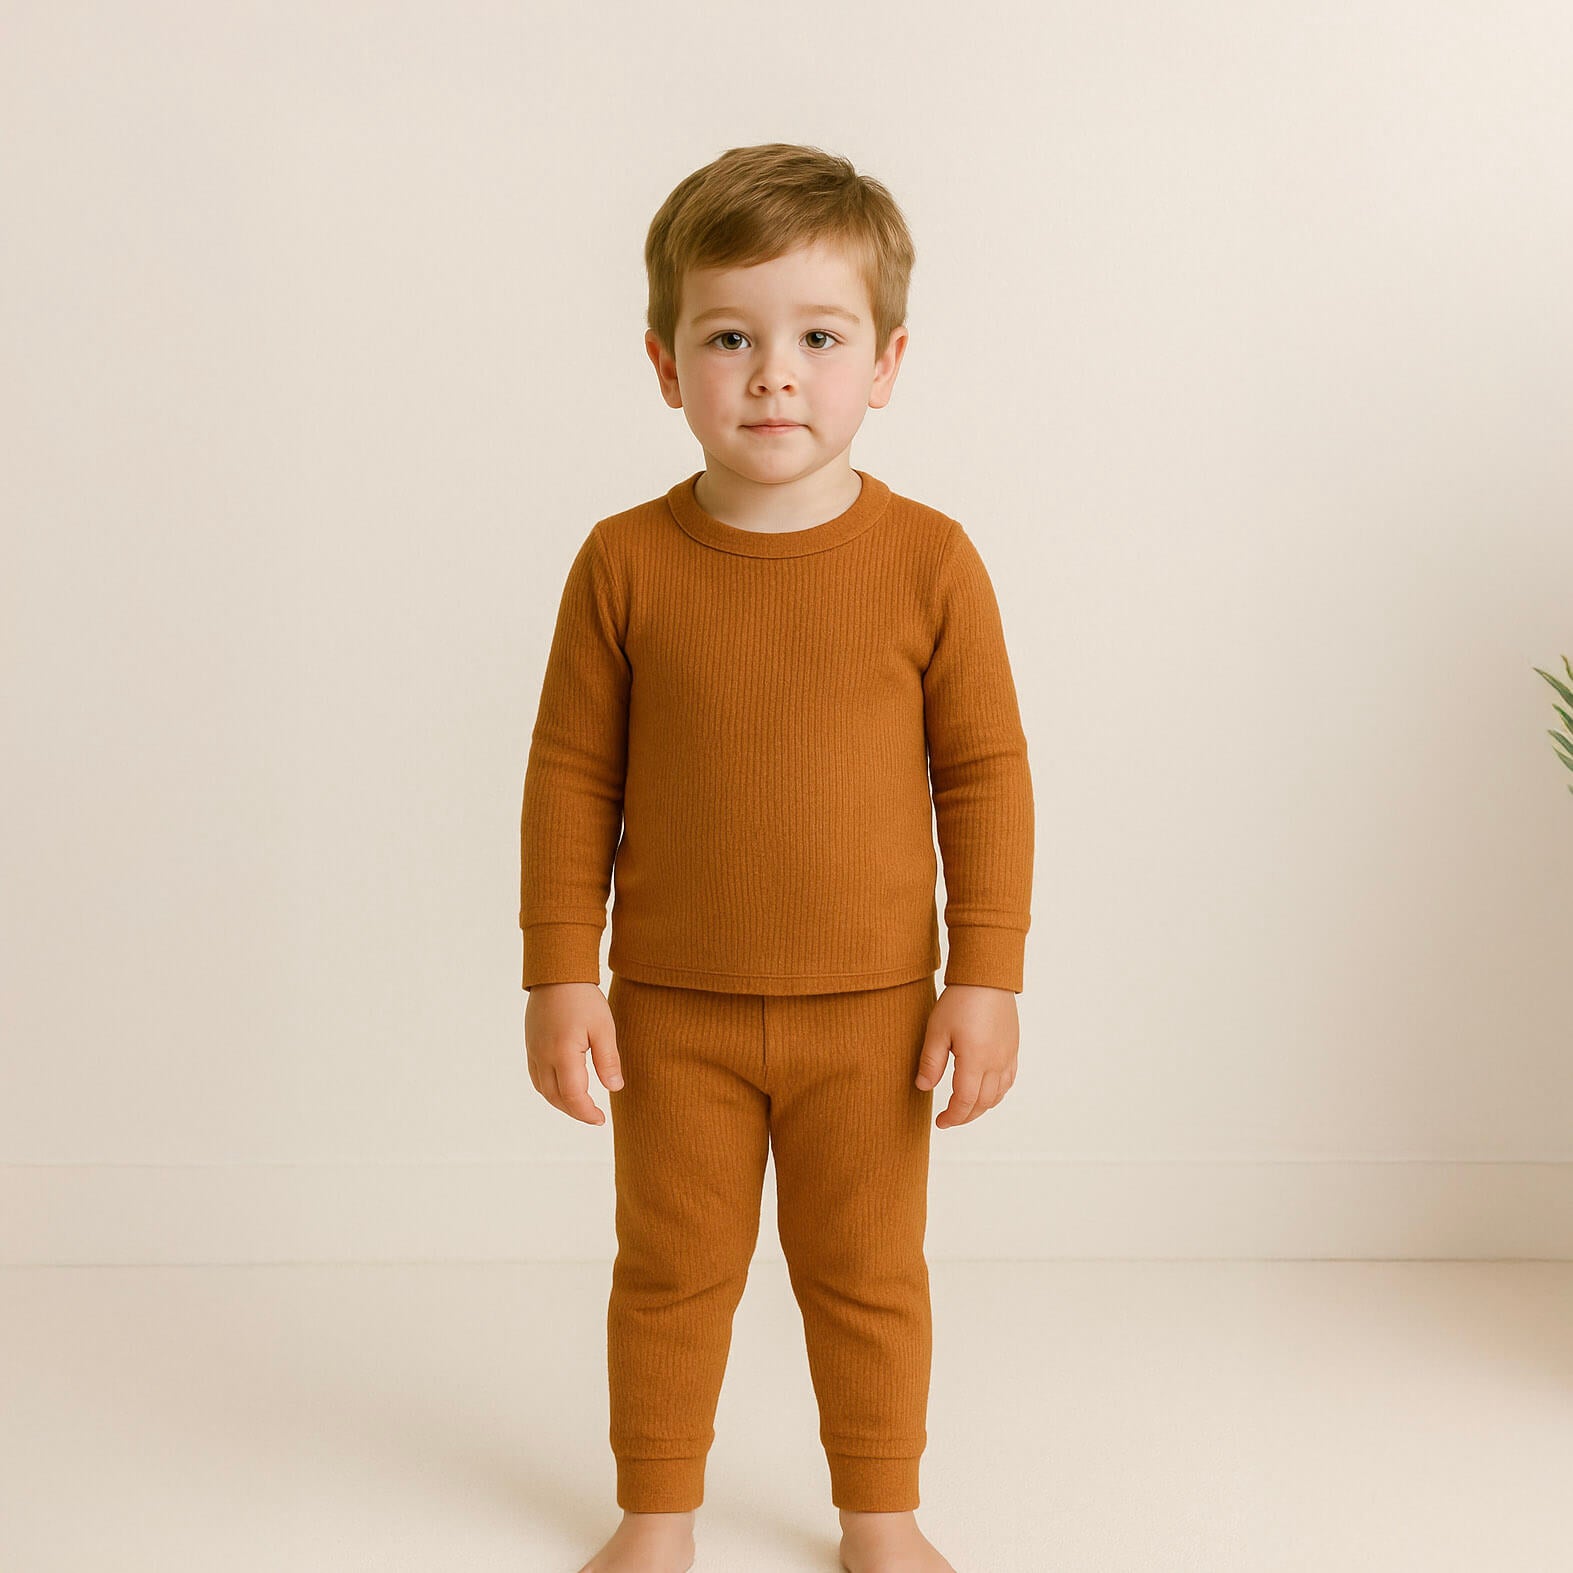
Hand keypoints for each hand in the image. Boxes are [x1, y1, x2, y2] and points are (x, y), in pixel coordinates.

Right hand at [524, 982, 623, 1125]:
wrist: (556, 973)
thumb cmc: (583, 998)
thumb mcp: (603, 1027)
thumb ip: (608, 1060)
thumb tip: (614, 1088)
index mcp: (563, 1054)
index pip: (573, 1096)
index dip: (586, 1113)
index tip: (601, 1119)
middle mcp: (543, 1056)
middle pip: (555, 1097)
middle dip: (575, 1111)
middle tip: (594, 1116)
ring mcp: (534, 1051)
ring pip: (543, 1089)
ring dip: (561, 1103)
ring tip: (581, 1105)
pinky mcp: (531, 1044)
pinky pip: (536, 1076)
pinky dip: (549, 1089)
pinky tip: (563, 1087)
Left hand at [915, 984, 1018, 1127]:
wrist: (986, 977)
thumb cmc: (959, 1000)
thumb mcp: (936, 1030)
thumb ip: (931, 1062)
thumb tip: (923, 1087)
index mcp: (975, 1060)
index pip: (965, 1101)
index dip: (952, 1117)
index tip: (940, 1122)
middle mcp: (996, 1062)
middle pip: (983, 1103)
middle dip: (965, 1116)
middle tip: (948, 1118)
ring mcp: (1007, 1056)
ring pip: (998, 1095)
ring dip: (981, 1107)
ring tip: (964, 1107)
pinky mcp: (1013, 1048)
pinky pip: (1009, 1080)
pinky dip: (996, 1093)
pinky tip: (985, 1091)